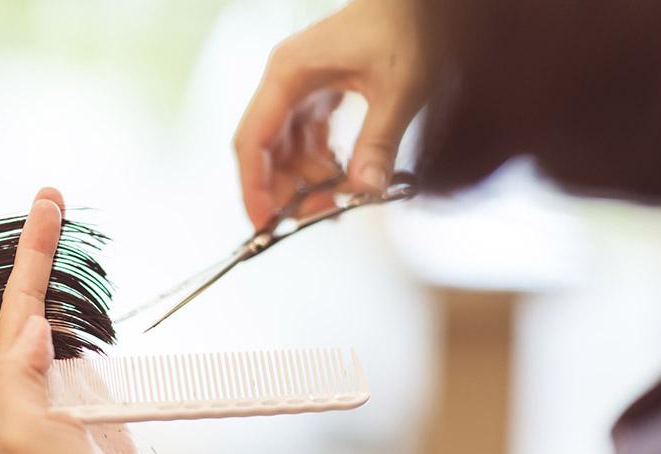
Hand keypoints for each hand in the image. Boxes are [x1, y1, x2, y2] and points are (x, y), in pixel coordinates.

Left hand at [0, 188, 161, 453]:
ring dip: (63, 275)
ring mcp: (67, 390)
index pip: (18, 304)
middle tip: (53, 201)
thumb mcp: (30, 439)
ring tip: (66, 233)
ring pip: (63, 317)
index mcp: (11, 386)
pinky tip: (91, 299)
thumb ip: (22, 380)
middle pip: (35, 300)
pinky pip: (93, 346)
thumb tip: (31, 322)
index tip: (46, 206)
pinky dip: (92, 313)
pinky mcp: (98, 403)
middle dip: (42, 250)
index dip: (31, 253)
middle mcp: (34, 381)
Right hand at [234, 0, 428, 228]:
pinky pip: (306, 140)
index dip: (254, 186)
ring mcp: (300, 87)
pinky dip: (320, 164)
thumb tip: (365, 192)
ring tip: (339, 202)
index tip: (265, 222)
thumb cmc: (407, 25)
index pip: (253, 140)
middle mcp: (285, 81)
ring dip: (306, 180)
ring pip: (286, 149)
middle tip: (317, 217)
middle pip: (265, 150)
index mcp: (289, 74)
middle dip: (285, 189)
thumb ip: (379, 140)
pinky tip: (343, 179)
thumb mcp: (400, 87)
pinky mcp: (318, 93)